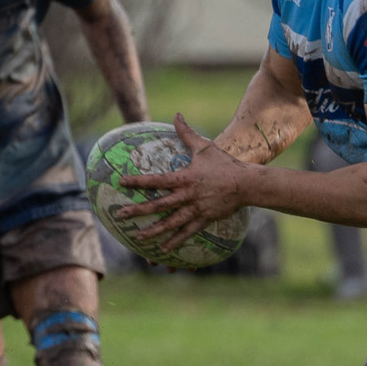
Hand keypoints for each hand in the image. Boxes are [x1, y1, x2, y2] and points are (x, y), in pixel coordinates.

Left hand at [116, 113, 246, 251]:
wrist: (246, 184)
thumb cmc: (224, 164)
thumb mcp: (204, 146)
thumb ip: (187, 133)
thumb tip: (177, 115)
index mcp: (185, 178)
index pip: (156, 180)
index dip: (138, 181)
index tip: (121, 183)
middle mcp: (187, 195)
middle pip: (159, 204)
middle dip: (138, 210)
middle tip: (120, 215)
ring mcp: (196, 209)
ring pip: (171, 222)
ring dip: (154, 230)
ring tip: (138, 238)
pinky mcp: (204, 219)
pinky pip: (187, 232)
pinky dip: (175, 241)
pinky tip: (162, 249)